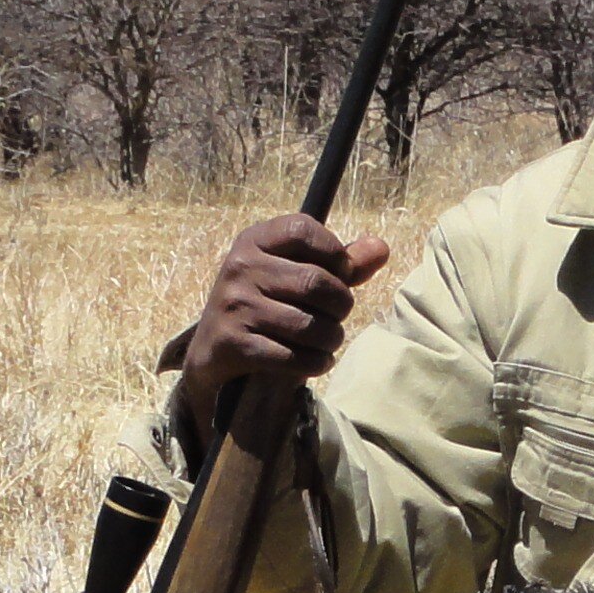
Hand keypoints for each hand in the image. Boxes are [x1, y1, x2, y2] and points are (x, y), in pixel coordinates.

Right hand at [177, 215, 390, 415]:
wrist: (212, 351)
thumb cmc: (265, 304)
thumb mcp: (291, 274)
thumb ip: (338, 264)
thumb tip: (381, 248)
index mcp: (254, 240)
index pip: (303, 230)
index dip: (334, 252)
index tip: (340, 273)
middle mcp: (240, 268)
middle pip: (314, 282)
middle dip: (340, 304)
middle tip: (338, 315)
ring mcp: (235, 306)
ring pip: (308, 325)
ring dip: (331, 338)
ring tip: (329, 340)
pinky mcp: (234, 344)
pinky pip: (292, 356)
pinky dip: (315, 363)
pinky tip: (317, 360)